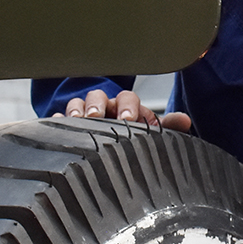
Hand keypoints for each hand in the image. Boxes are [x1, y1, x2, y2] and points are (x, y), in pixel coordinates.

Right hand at [54, 88, 190, 130]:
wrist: (108, 146)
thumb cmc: (131, 137)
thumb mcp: (149, 132)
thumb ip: (166, 128)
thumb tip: (185, 121)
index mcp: (125, 106)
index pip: (127, 98)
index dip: (127, 106)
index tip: (128, 119)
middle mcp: (104, 107)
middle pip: (98, 97)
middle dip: (97, 105)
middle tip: (97, 116)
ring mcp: (82, 115)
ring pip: (77, 104)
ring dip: (76, 110)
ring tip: (76, 120)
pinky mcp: (65, 126)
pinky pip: (58, 119)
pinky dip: (57, 120)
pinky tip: (57, 125)